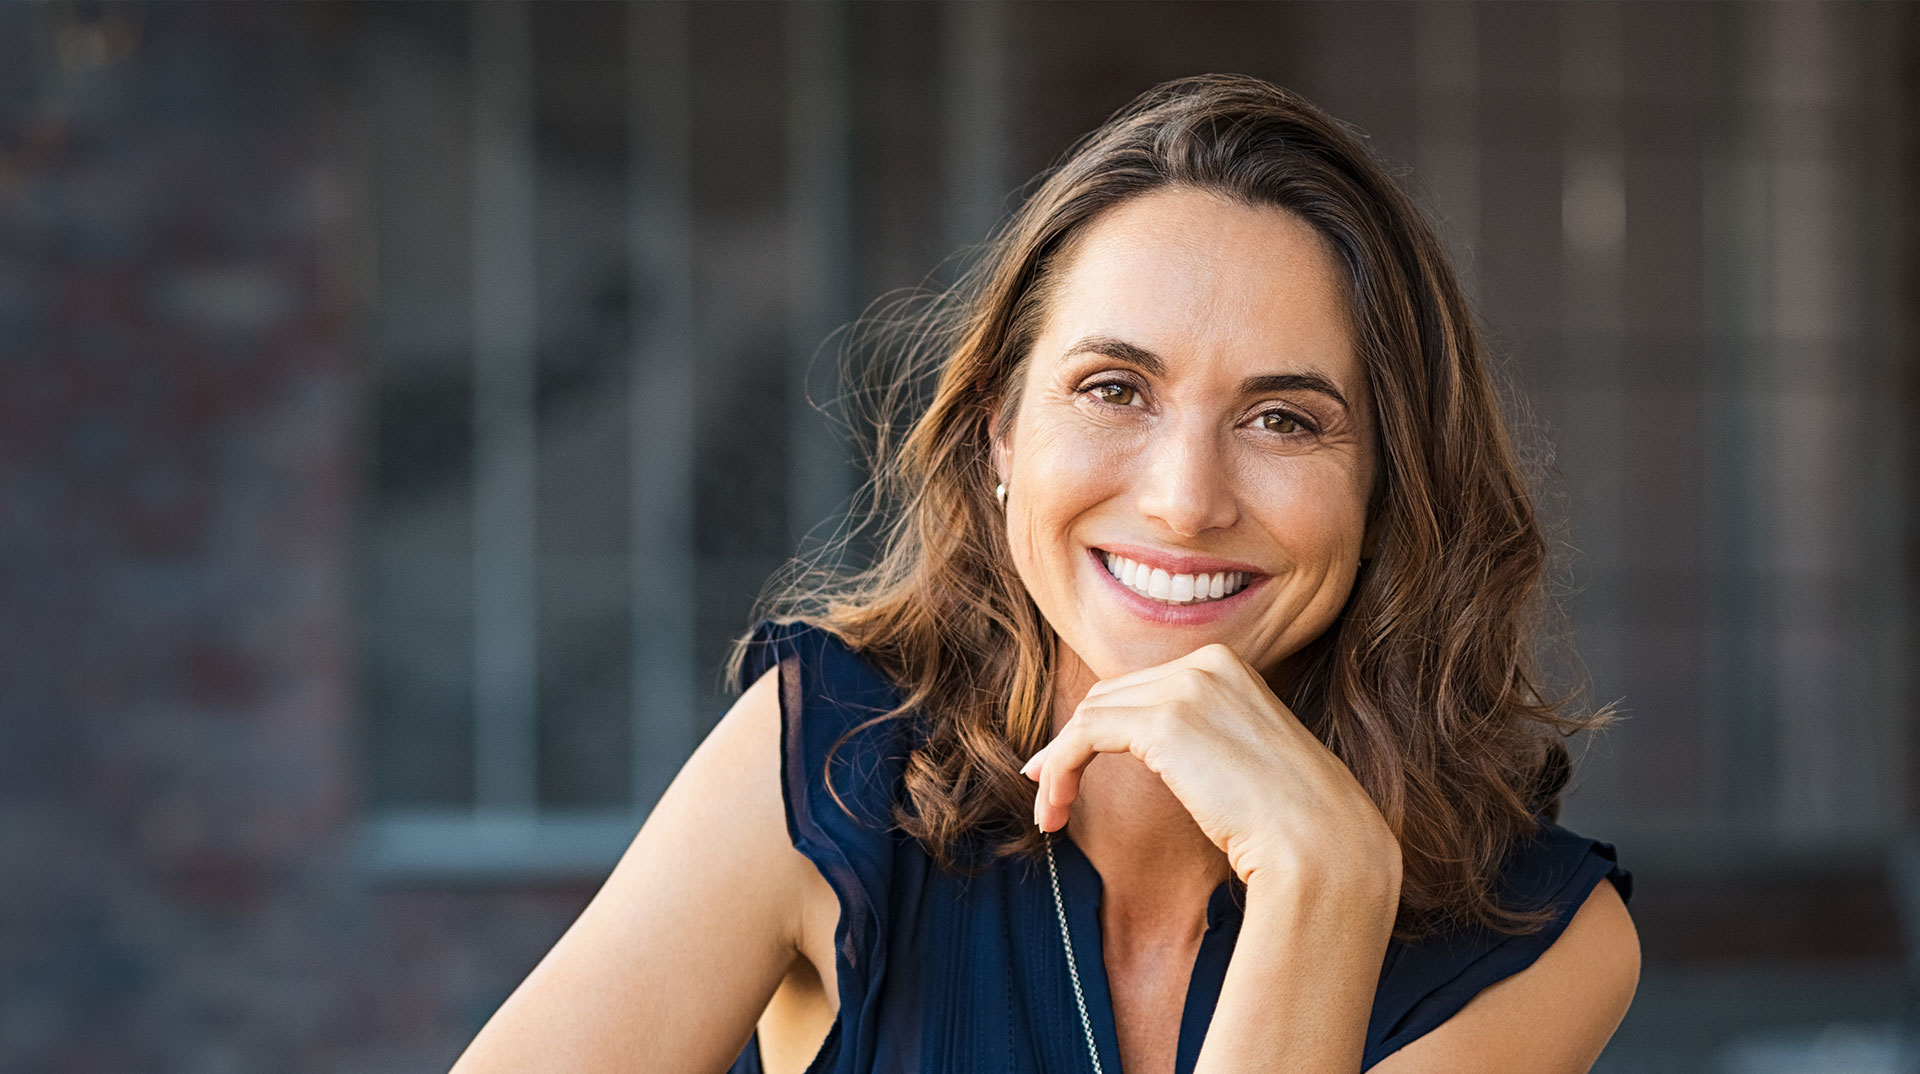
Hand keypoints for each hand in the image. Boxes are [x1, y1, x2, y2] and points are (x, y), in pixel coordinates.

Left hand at [1020, 643, 1399, 892]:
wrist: (1320, 847)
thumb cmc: (1291, 821)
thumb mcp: (1243, 760)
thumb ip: (1200, 740)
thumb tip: (1149, 750)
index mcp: (1229, 665)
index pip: (1141, 688)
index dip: (1097, 727)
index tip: (1066, 768)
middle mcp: (1206, 663)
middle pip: (1110, 697)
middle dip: (1070, 743)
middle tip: (1047, 792)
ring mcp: (1186, 687)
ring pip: (1090, 716)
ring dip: (1058, 766)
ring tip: (1049, 814)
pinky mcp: (1163, 722)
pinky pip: (1083, 737)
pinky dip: (1059, 770)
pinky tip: (1053, 810)